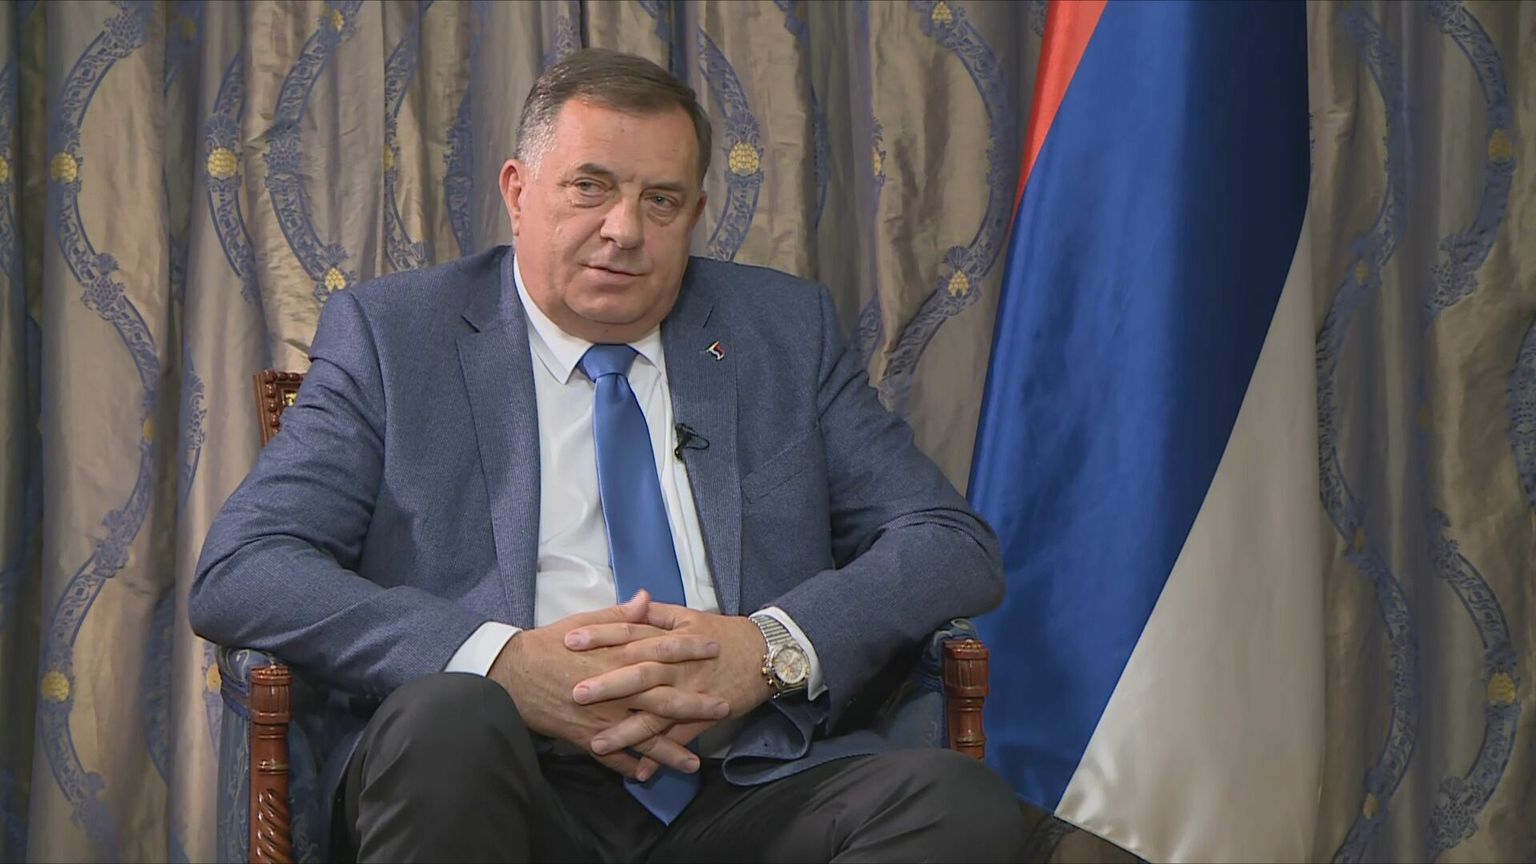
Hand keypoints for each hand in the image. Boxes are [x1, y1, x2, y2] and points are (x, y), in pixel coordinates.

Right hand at [488, 592, 730, 778]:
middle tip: (723, 708)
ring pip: (644, 736)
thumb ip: (620, 616)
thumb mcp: (585, 623)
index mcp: (617, 656)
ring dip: (670, 750)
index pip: (661, 651)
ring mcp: (603, 717)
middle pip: (662, 699)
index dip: (689, 650)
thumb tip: (646, 598)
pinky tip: (648, 776)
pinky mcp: (587, 737)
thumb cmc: (547, 645)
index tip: (715, 648)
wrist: (512, 674)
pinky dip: (630, 767)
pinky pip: (613, 758)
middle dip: (695, 705)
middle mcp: (616, 689)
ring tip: (694, 762)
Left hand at [563, 603, 772, 767]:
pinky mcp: (705, 716)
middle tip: (575, 694)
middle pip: (640, 673)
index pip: (630, 634)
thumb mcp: (688, 617)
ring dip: (627, 730)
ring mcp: (691, 693)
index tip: (570, 640)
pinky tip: (640, 770)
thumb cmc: (722, 634)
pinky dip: (662, 755)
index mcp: (670, 637)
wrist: (765, 654)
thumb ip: (655, 613)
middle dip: (608, 685)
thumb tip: (630, 602)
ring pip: (656, 713)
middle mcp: (677, 666)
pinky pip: (680, 738)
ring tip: (597, 743)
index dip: (600, 636)